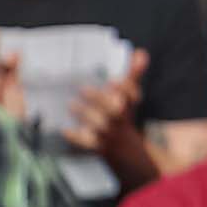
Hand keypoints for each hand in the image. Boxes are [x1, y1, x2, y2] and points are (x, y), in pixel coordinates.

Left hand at [63, 56, 154, 184]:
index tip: (114, 80)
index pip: (131, 93)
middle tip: (83, 88)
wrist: (128, 153)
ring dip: (86, 115)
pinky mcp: (100, 147)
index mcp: (128, 104)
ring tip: (71, 105)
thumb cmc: (123, 118)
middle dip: (101, 99)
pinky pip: (89, 144)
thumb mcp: (130, 98)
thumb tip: (141, 53)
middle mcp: (121, 119)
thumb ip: (133, 74)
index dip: (126, 88)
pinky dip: (77, 137)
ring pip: (101, 125)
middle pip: (116, 110)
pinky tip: (65, 129)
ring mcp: (111, 134)